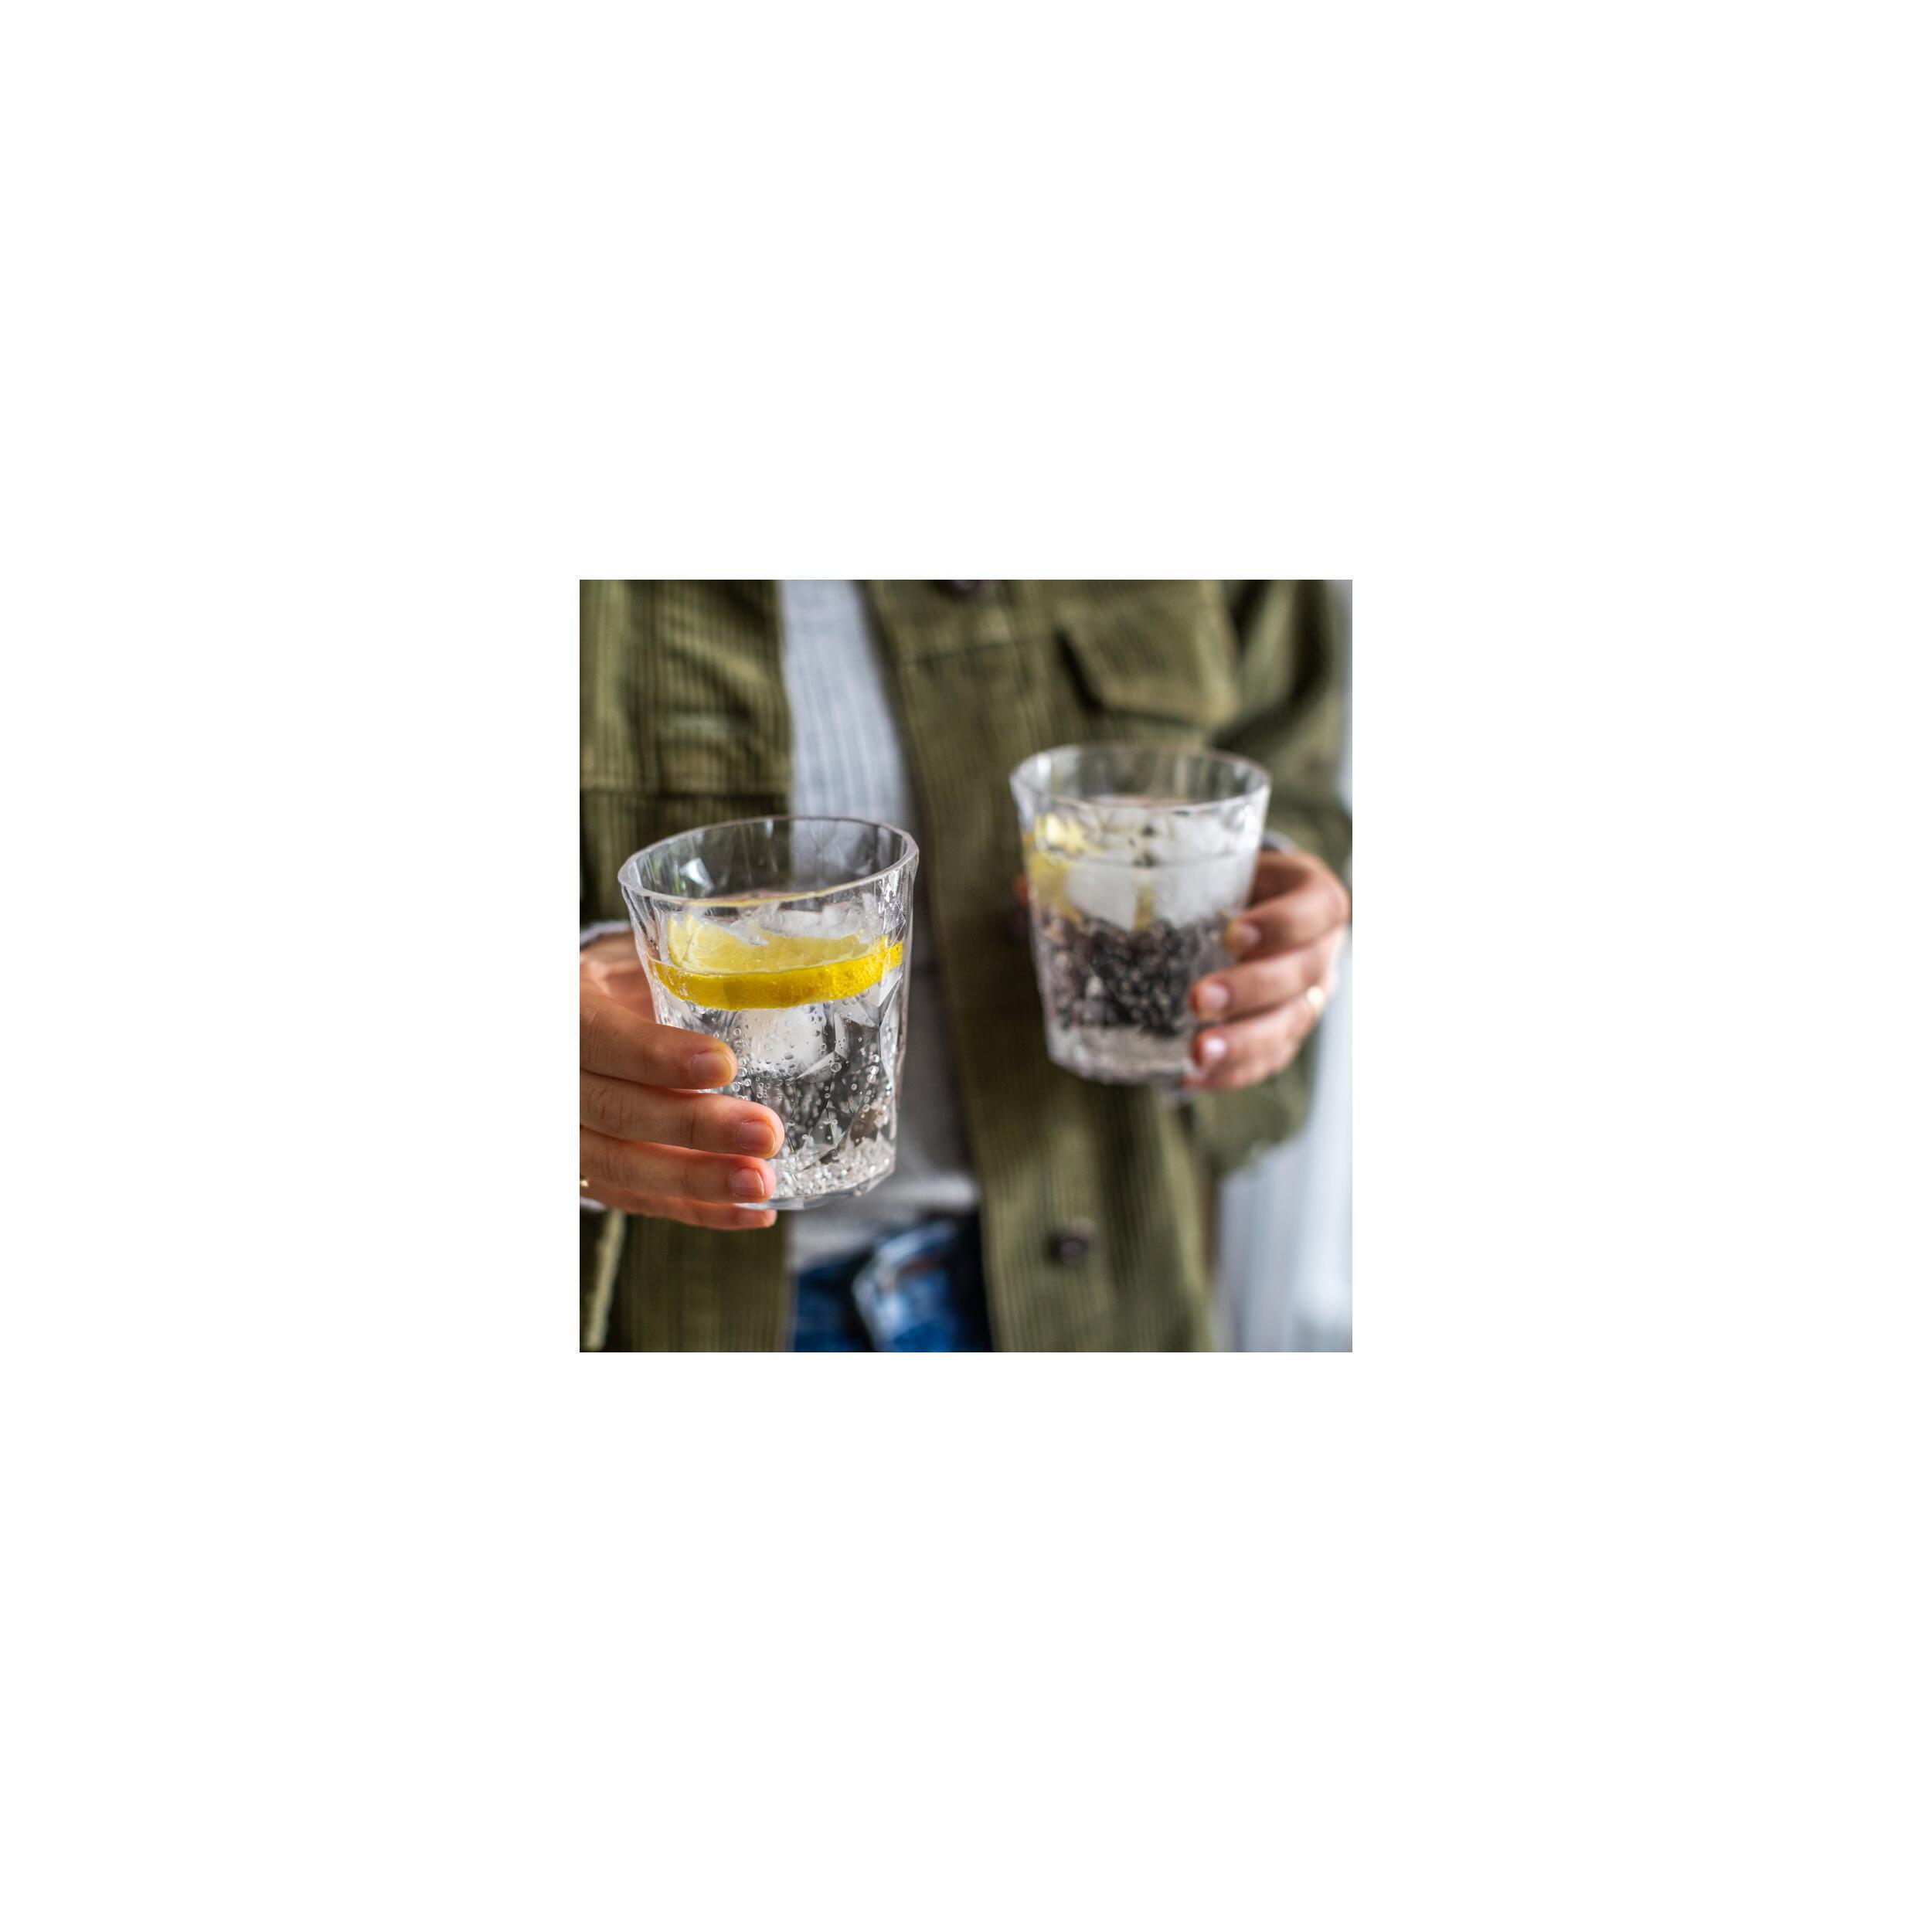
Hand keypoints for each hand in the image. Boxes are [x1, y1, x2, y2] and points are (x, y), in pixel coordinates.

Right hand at [579, 934, 782, 1228]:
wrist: (560, 1030)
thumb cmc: (608, 987)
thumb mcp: (624, 960)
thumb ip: (671, 969)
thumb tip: (760, 972)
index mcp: (562, 1014)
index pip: (600, 1039)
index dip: (657, 1056)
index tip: (723, 1063)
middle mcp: (549, 1080)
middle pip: (615, 1113)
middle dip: (693, 1128)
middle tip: (765, 1132)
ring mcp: (560, 1135)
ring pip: (620, 1168)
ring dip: (696, 1181)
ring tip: (761, 1182)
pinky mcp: (582, 1174)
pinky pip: (633, 1199)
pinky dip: (694, 1211)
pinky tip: (750, 1214)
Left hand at [1183, 849, 1349, 1091]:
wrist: (1251, 909)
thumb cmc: (1225, 875)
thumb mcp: (1215, 854)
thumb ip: (1168, 851)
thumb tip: (1074, 859)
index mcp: (1314, 898)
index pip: (1315, 911)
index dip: (1281, 925)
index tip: (1233, 933)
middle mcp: (1321, 951)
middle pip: (1300, 976)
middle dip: (1250, 991)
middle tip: (1198, 999)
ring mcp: (1309, 998)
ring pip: (1287, 1027)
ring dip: (1242, 1044)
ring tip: (1196, 1055)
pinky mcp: (1285, 1034)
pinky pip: (1266, 1061)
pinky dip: (1230, 1073)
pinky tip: (1191, 1077)